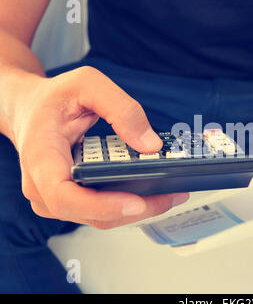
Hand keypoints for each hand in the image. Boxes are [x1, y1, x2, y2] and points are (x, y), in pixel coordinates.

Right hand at [11, 66, 188, 228]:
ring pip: (99, 218)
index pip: (64, 196)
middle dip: (136, 210)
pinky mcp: (71, 199)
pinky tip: (150, 194)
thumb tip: (150, 144)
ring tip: (169, 195)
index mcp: (41, 158)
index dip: (102, 205)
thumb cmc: (52, 99)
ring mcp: (56, 198)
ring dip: (136, 211)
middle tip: (171, 196)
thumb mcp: (87, 85)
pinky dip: (127, 205)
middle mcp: (44, 186)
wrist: (30, 108)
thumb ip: (121, 109)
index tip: (135, 202)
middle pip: (91, 214)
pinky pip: (100, 211)